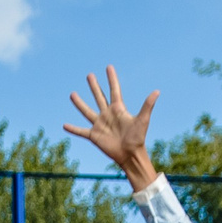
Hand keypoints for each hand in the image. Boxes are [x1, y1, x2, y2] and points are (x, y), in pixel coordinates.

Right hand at [62, 67, 158, 187]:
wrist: (130, 154)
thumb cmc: (138, 138)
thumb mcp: (143, 119)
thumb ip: (147, 105)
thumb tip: (157, 91)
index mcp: (118, 109)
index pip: (114, 90)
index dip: (111, 79)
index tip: (109, 67)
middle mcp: (107, 115)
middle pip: (99, 97)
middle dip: (94, 86)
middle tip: (89, 75)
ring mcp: (100, 124)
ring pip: (87, 111)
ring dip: (80, 103)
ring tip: (72, 94)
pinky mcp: (94, 135)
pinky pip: (81, 131)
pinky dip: (73, 129)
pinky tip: (64, 125)